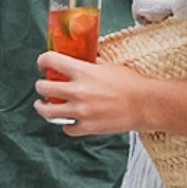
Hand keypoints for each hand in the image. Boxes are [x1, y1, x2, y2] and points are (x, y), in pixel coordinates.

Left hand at [34, 53, 148, 136]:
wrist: (145, 104)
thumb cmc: (132, 84)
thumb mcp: (109, 65)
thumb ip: (92, 64)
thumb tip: (84, 59)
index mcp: (83, 72)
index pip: (52, 61)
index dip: (43, 60)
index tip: (43, 63)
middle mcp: (78, 91)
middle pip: (43, 87)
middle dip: (40, 85)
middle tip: (42, 85)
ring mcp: (81, 111)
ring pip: (48, 111)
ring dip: (43, 107)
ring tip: (43, 105)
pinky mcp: (87, 127)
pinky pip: (66, 128)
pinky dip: (66, 124)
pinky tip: (68, 120)